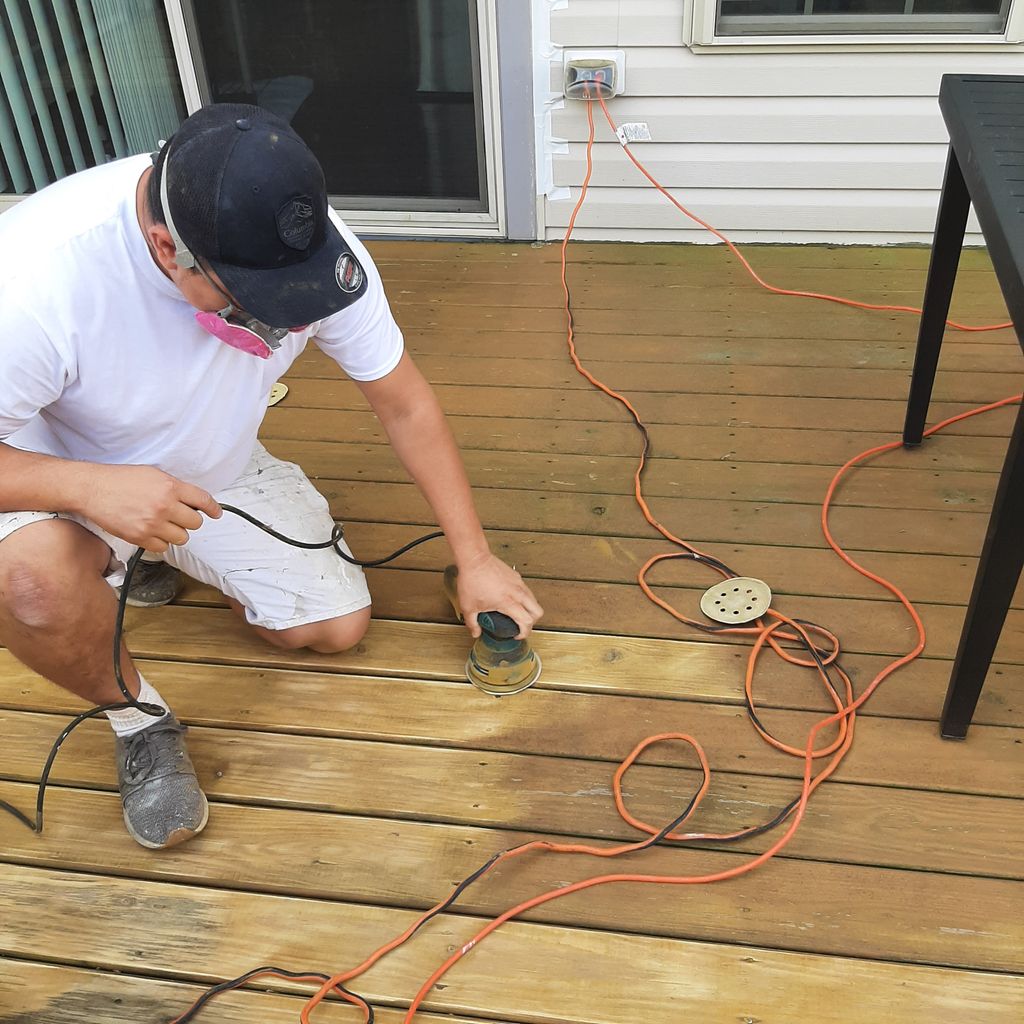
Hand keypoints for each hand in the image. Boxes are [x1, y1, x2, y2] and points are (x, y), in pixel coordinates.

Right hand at [80, 464, 221, 551]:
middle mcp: (164, 506)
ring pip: (182, 538)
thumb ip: (175, 488)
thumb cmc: (120, 480)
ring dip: (176, 532)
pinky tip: (152, 532)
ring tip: (163, 524)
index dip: (213, 508)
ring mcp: (152, 524)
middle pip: (195, 523)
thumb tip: (193, 501)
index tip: (216, 513)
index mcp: (170, 487)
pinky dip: (160, 542)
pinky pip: (163, 548)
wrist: (92, 489)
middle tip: (178, 515)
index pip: (203, 500)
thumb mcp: (153, 474)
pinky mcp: (140, 538)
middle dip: (189, 519)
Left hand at [455, 553, 543, 638]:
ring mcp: (518, 583)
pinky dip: (524, 598)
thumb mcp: (468, 607)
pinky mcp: (516, 576)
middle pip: (538, 611)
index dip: (524, 632)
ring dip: (529, 609)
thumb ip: (472, 623)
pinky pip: (526, 590)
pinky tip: (511, 599)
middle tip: (521, 625)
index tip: (517, 635)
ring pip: (534, 600)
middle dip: (532, 622)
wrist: (474, 559)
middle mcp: (517, 593)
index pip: (526, 621)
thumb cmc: (472, 580)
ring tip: (517, 612)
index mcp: (508, 602)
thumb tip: (476, 632)